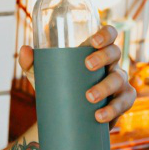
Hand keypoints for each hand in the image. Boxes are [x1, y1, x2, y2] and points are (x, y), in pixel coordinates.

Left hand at [18, 24, 135, 125]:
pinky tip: (99, 116)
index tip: (93, 41)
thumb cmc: (58, 84)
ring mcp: (119, 82)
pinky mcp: (121, 102)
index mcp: (96, 50)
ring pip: (120, 80)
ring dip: (106, 87)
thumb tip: (24, 50)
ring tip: (89, 97)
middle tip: (87, 66)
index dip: (106, 34)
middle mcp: (111, 63)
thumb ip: (31, 62)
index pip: (109, 34)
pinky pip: (124, 103)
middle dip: (103, 58)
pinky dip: (113, 110)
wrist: (65, 114)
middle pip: (115, 53)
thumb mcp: (42, 73)